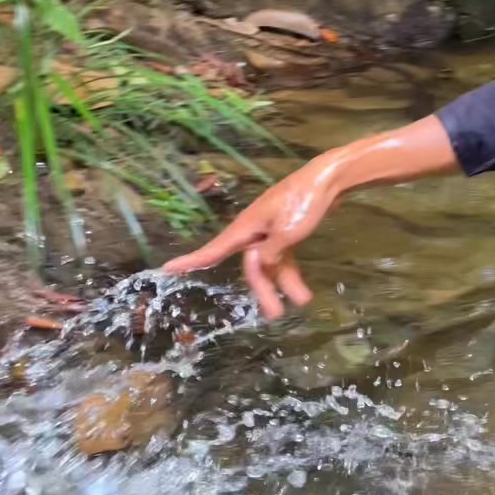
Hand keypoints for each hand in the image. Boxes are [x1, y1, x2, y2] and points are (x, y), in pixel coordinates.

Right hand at [161, 159, 336, 318]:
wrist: (327, 180)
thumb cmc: (304, 201)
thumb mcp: (287, 231)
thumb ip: (271, 253)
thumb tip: (259, 265)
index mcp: (247, 227)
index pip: (215, 249)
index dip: (192, 261)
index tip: (167, 269)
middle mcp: (254, 231)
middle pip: (251, 265)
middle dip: (263, 289)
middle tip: (275, 314)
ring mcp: (270, 231)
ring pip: (269, 264)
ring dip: (283, 283)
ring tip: (302, 301)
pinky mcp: (286, 231)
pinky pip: (282, 257)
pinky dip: (290, 272)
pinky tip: (301, 289)